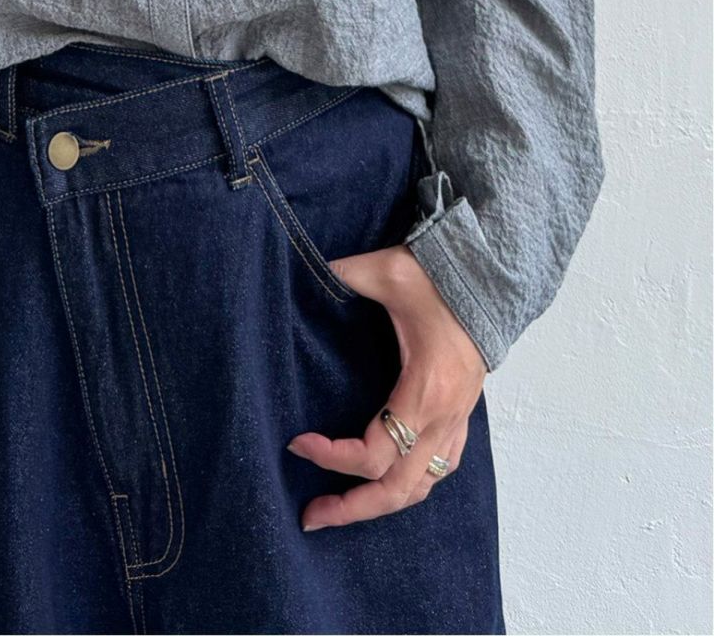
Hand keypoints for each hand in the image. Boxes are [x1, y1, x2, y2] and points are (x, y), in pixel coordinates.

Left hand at [286, 244, 485, 531]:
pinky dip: (409, 485)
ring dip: (380, 503)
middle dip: (352, 508)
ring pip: (422, 486)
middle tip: (310, 515)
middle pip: (399, 490)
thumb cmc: (436, 278)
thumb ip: (343, 275)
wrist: (487, 276)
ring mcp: (456, 420)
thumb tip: (306, 271)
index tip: (297, 443)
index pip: (375, 453)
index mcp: (424, 389)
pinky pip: (438, 468)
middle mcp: (444, 416)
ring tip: (339, 508)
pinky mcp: (461, 416)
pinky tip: (383, 483)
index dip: (332, 458)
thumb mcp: (385, 270)